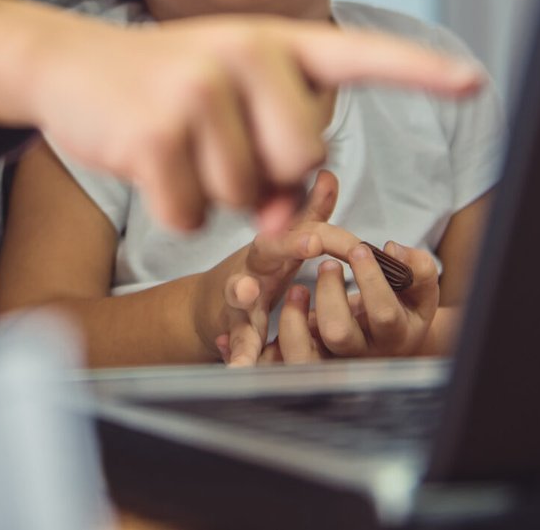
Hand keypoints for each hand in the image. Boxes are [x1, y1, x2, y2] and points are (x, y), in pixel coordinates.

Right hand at [0, 0, 480, 233]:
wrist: (67, 65)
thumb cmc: (164, 90)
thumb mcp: (228, 103)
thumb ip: (274, 158)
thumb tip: (286, 224)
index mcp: (273, 41)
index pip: (359, 55)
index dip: (419, 75)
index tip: (472, 82)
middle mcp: (243, 53)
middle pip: (302, 159)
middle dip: (265, 176)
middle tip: (219, 145)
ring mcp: (198, 89)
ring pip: (245, 195)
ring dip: (210, 192)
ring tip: (175, 144)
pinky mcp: (156, 132)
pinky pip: (192, 212)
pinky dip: (170, 207)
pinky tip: (146, 162)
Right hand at [207, 171, 340, 366]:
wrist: (210, 305)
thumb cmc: (256, 270)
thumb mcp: (282, 242)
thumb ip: (308, 214)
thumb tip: (329, 174)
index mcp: (269, 250)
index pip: (288, 235)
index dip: (306, 235)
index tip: (329, 238)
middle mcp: (251, 269)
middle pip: (262, 254)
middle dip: (283, 246)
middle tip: (307, 244)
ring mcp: (237, 301)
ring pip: (238, 297)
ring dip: (241, 293)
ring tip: (245, 292)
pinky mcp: (233, 330)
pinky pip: (239, 344)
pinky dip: (239, 355)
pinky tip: (243, 366)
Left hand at [272, 232, 440, 362]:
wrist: (392, 338)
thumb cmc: (405, 307)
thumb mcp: (421, 289)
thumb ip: (418, 268)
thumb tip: (393, 250)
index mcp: (396, 336)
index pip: (384, 314)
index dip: (370, 279)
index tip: (359, 248)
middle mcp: (364, 354)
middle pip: (339, 334)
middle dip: (329, 293)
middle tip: (328, 264)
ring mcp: (336, 362)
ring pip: (306, 353)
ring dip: (295, 316)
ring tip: (299, 287)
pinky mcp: (313, 362)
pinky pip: (290, 356)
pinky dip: (286, 329)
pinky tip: (294, 303)